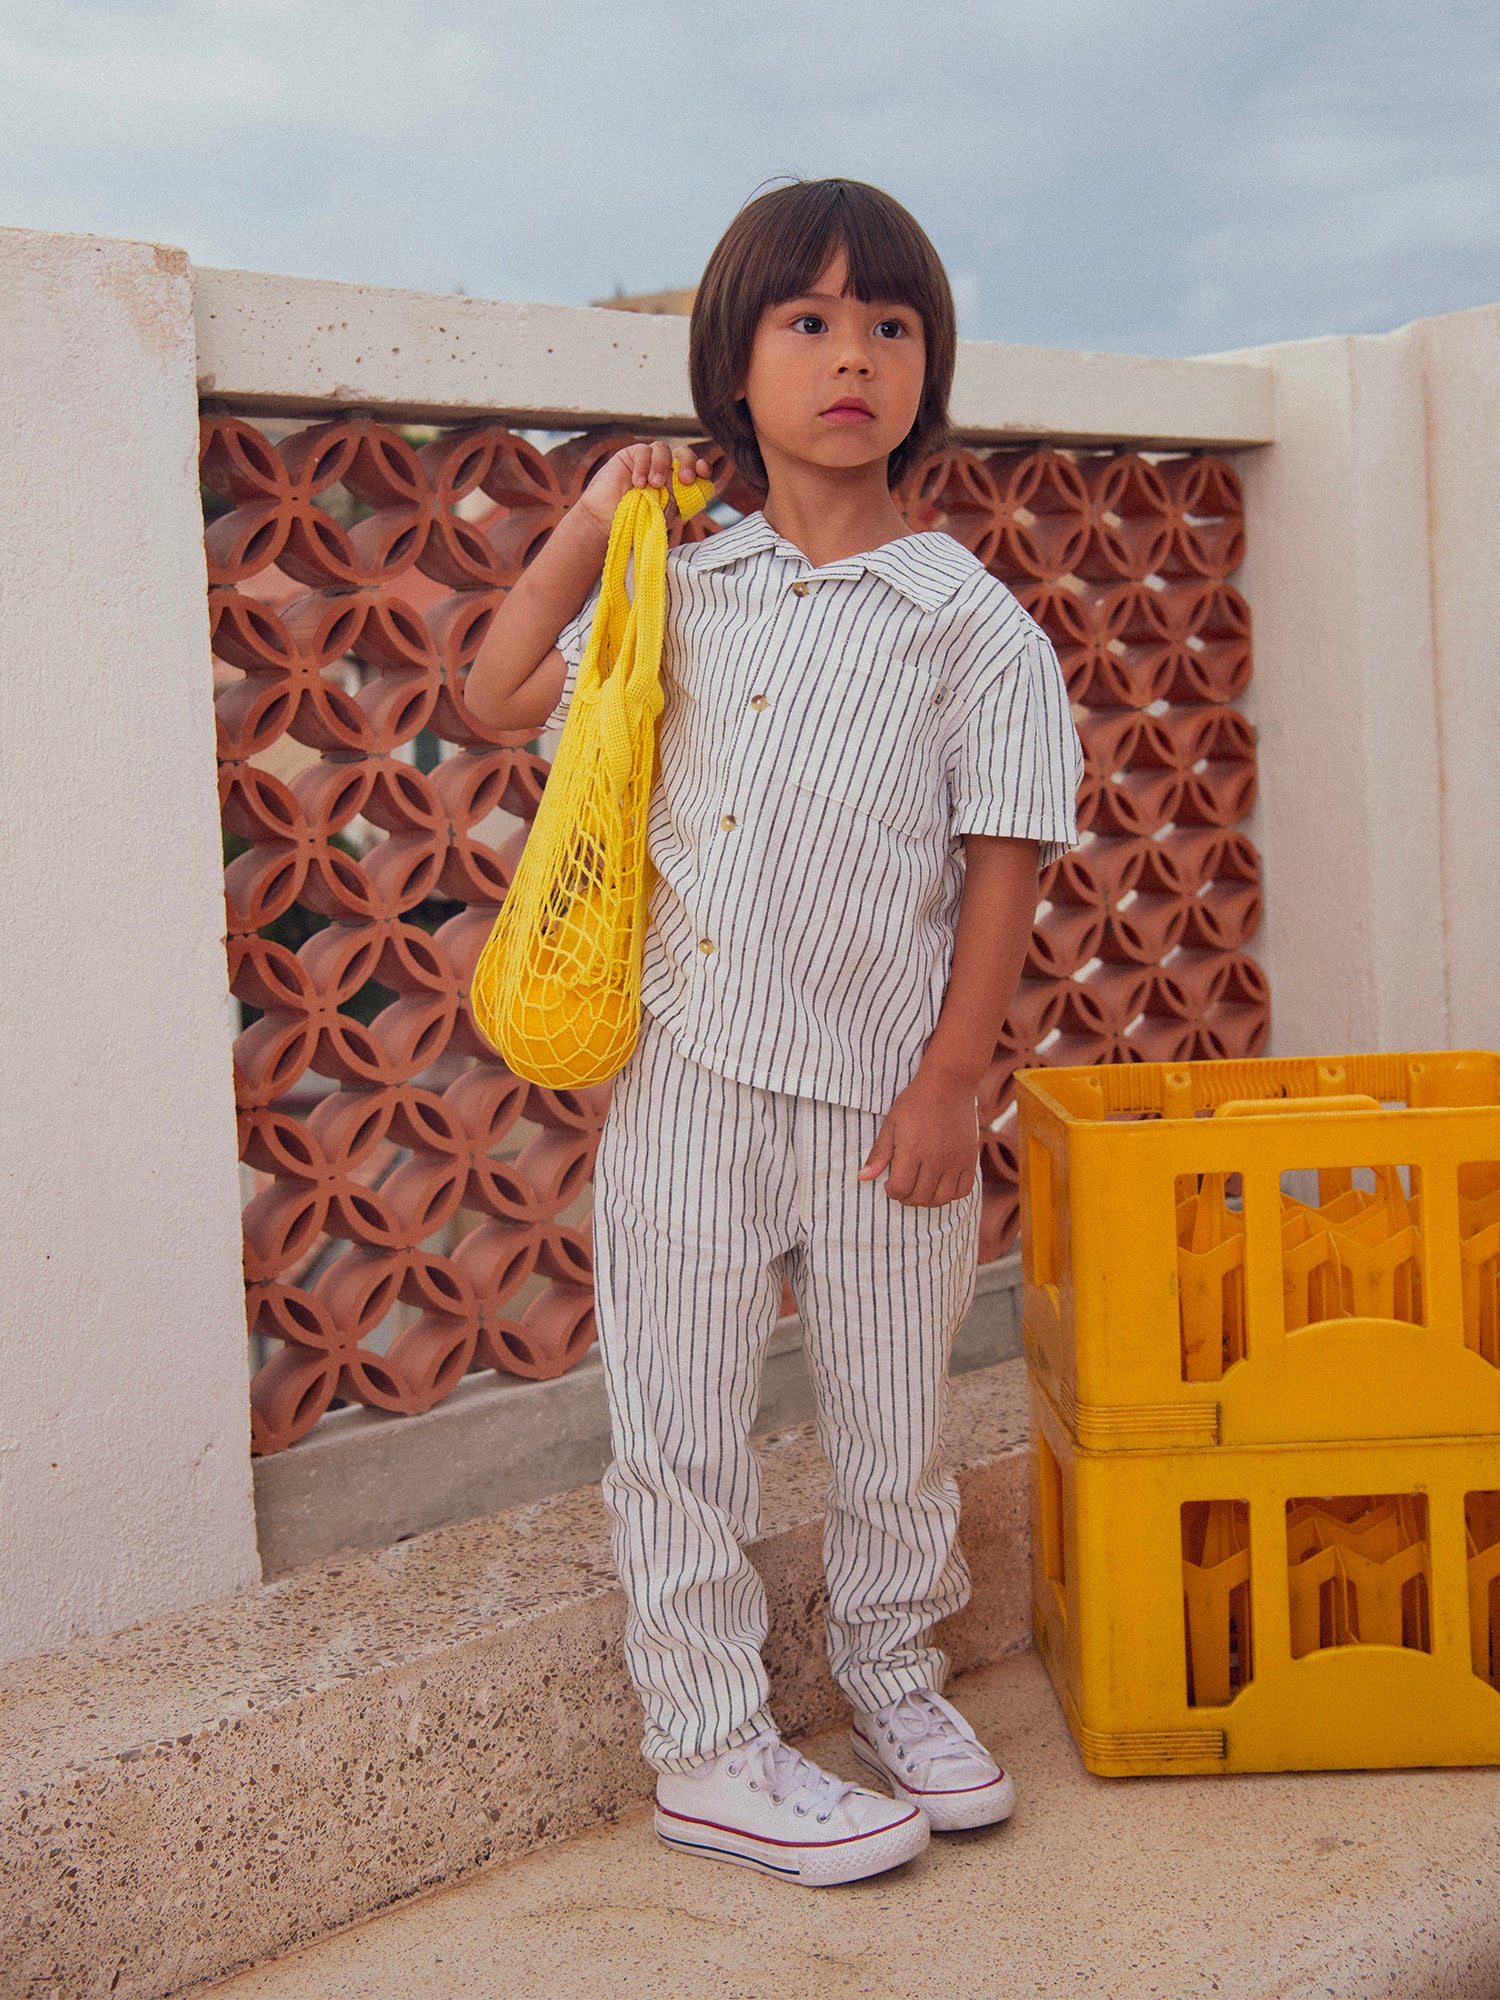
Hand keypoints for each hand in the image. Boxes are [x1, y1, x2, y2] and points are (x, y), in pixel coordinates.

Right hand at [576, 439, 714, 533]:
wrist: (608, 524)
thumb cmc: (636, 522)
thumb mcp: (664, 515)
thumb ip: (680, 501)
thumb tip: (697, 486)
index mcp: (677, 484)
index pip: (695, 470)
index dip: (702, 467)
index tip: (704, 471)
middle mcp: (665, 470)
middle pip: (683, 453)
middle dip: (688, 462)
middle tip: (685, 479)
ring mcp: (648, 462)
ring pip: (663, 448)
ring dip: (661, 466)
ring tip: (654, 485)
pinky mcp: (630, 456)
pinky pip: (643, 451)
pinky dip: (643, 466)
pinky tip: (638, 483)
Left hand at [857, 1067, 981, 1207]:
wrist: (948, 1084)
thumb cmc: (915, 1102)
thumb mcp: (891, 1125)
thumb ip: (879, 1154)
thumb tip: (863, 1178)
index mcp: (912, 1151)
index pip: (900, 1189)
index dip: (891, 1191)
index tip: (889, 1183)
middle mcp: (935, 1160)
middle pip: (919, 1197)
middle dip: (906, 1197)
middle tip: (903, 1187)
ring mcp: (955, 1161)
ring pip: (941, 1199)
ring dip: (927, 1200)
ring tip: (920, 1189)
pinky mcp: (969, 1159)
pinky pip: (963, 1190)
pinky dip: (951, 1194)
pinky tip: (941, 1185)